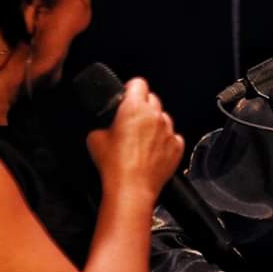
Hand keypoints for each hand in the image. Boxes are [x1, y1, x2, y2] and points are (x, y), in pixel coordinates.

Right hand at [86, 77, 183, 200]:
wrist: (132, 188)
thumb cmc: (114, 165)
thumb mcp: (95, 138)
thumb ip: (102, 125)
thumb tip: (105, 127)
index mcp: (134, 108)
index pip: (138, 83)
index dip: (130, 88)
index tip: (126, 95)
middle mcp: (155, 116)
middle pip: (152, 99)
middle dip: (142, 106)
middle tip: (131, 120)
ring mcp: (169, 130)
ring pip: (163, 117)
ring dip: (154, 123)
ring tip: (141, 139)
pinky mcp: (177, 146)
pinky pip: (172, 136)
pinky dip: (163, 140)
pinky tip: (151, 151)